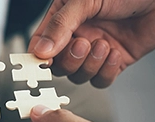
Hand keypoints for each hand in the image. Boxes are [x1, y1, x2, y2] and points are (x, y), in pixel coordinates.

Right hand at [28, 0, 154, 87]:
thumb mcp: (86, 0)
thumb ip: (61, 24)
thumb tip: (40, 50)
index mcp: (65, 18)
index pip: (41, 43)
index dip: (38, 56)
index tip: (42, 63)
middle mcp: (78, 35)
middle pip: (59, 65)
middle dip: (70, 59)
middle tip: (84, 43)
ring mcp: (95, 50)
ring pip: (79, 75)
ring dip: (90, 65)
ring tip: (104, 44)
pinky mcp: (114, 62)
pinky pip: (101, 80)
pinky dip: (106, 72)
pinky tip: (115, 52)